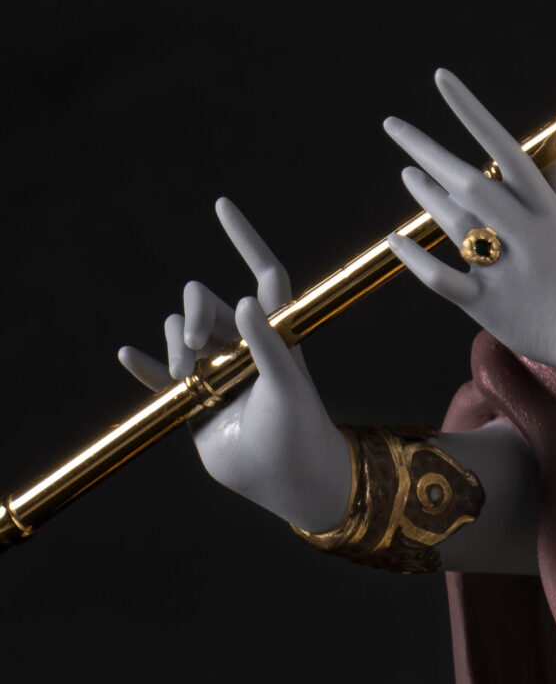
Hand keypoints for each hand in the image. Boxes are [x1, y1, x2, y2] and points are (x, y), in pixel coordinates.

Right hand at [118, 200, 352, 528]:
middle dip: (195, 315)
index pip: (264, 273)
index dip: (245, 239)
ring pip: (180, 331)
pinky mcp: (194, 399)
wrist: (286, 478)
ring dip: (174, 345)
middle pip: (207, 301)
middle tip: (197, 349)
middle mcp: (245, 343)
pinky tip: (127, 357)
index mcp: (276, 331)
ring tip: (186, 377)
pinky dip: (145, 365)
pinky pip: (161, 373)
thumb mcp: (288, 386)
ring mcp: (217, 369)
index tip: (221, 205)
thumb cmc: (299, 430)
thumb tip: (245, 302)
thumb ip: (268, 346)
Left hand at [384, 69, 555, 371]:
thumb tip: (543, 145)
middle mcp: (523, 232)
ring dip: (424, 195)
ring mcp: (503, 268)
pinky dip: (416, 259)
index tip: (441, 79)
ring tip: (407, 173)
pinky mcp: (484, 303)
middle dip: (427, 150)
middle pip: (468, 182)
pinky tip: (395, 239)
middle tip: (393, 125)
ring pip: (453, 222)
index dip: (471, 112)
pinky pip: (440, 278)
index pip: (504, 147)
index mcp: (545, 208)